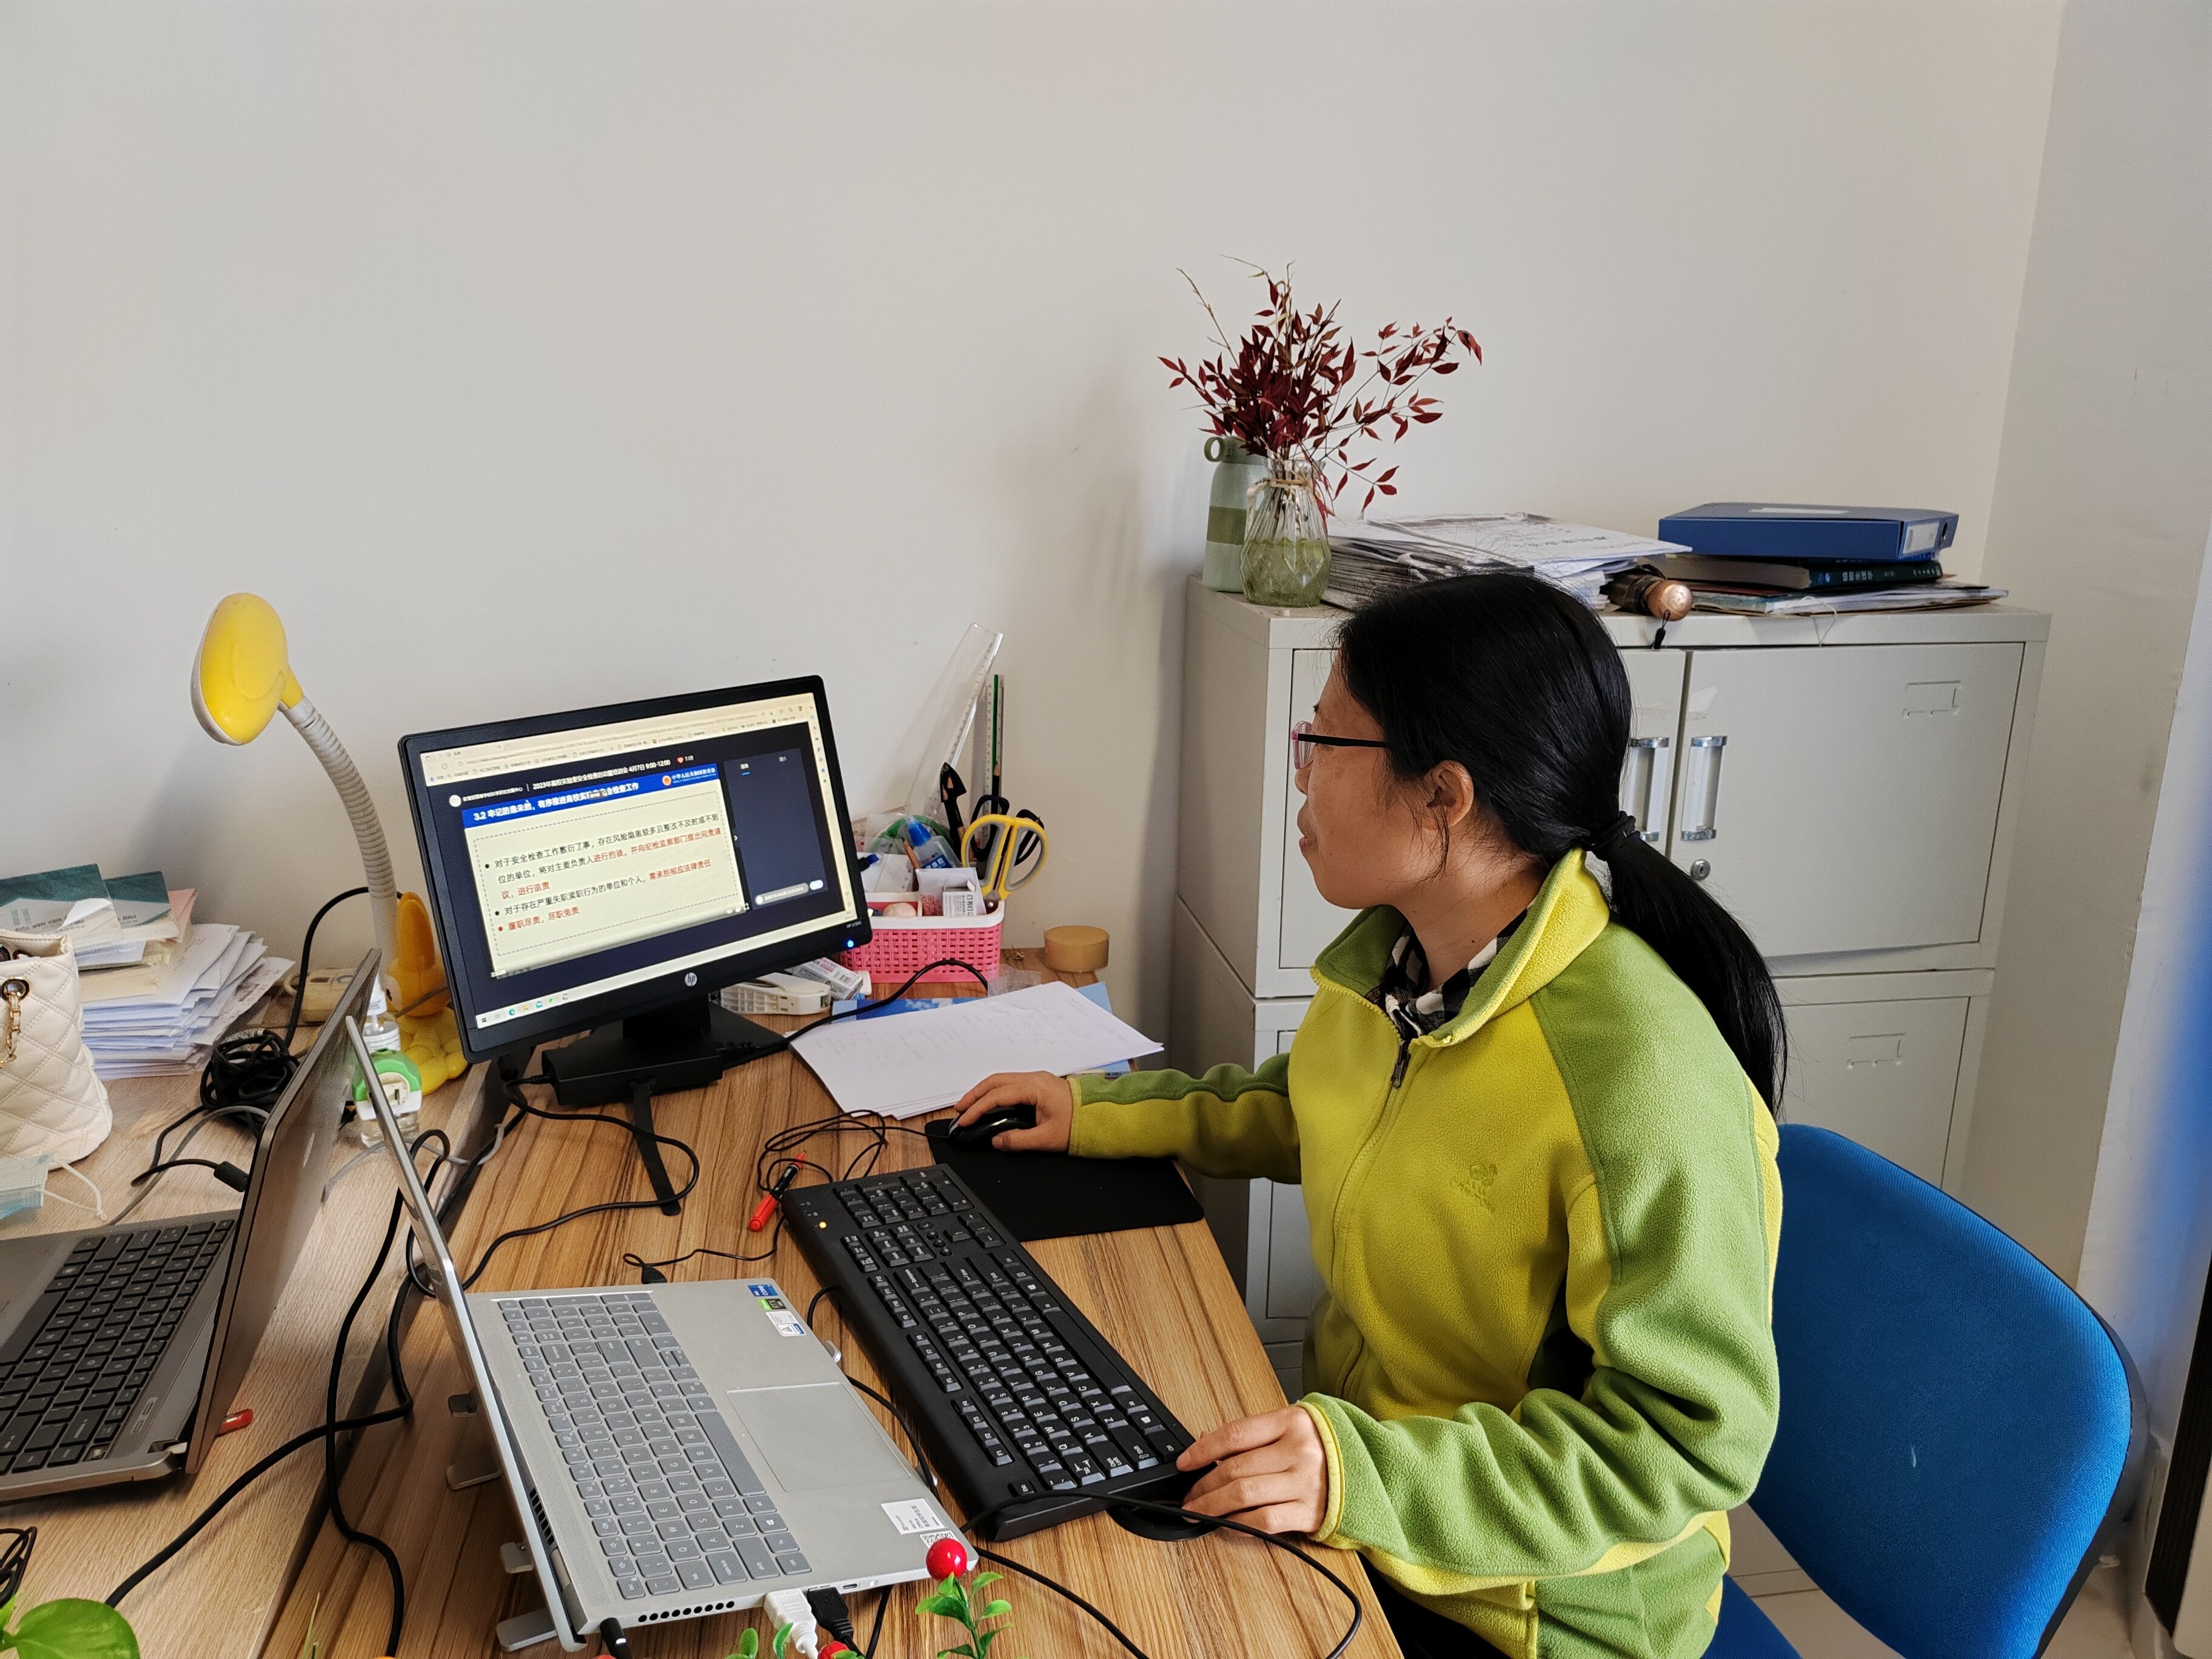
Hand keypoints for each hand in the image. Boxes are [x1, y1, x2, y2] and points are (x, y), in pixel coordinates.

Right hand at [949, 1071, 1073, 1151]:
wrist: (1099, 1116)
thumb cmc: (1079, 1124)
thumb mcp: (1046, 1139)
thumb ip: (1018, 1141)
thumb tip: (996, 1140)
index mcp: (1035, 1087)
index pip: (997, 1095)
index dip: (978, 1108)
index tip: (965, 1120)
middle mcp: (1034, 1078)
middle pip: (994, 1081)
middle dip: (974, 1095)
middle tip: (959, 1110)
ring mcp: (1036, 1079)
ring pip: (1001, 1080)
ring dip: (983, 1092)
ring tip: (969, 1106)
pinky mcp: (1038, 1084)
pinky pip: (1010, 1083)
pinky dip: (995, 1092)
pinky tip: (989, 1102)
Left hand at [1176, 1406, 1328, 1535]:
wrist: (1372, 1469)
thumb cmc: (1325, 1446)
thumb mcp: (1292, 1426)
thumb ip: (1253, 1434)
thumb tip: (1206, 1441)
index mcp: (1292, 1422)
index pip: (1236, 1434)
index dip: (1203, 1448)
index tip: (1185, 1462)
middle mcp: (1299, 1451)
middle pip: (1236, 1468)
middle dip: (1204, 1484)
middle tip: (1188, 1494)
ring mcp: (1305, 1483)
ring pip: (1244, 1495)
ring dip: (1213, 1506)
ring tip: (1198, 1510)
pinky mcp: (1310, 1513)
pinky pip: (1264, 1521)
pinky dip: (1238, 1524)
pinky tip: (1226, 1523)